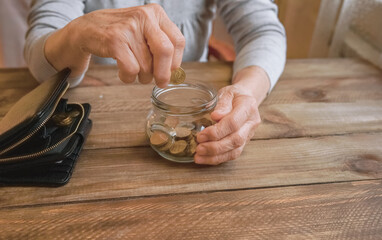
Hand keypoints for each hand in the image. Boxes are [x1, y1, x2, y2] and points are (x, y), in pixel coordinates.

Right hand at [45, 4, 184, 87]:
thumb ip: (161, 47)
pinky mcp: (115, 40)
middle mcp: (144, 16)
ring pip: (146, 65)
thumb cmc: (120, 34)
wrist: (87, 29)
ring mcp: (129, 27)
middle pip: (165, 51)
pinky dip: (128, 77)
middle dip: (163, 73)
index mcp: (156, 13)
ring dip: (142, 77)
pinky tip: (123, 72)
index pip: (177, 41)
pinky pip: (131, 70)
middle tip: (160, 82)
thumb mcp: (145, 32)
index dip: (176, 62)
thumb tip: (175, 73)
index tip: (171, 72)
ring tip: (132, 69)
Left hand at [194, 66, 269, 164]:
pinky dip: (218, 159)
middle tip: (198, 148)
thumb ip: (222, 104)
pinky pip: (232, 154)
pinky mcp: (244, 143)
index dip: (217, 131)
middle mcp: (251, 123)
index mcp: (248, 107)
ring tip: (198, 157)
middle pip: (235, 140)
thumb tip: (216, 116)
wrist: (246, 98)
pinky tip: (205, 159)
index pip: (233, 123)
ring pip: (235, 151)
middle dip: (215, 147)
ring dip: (215, 156)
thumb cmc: (234, 95)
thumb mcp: (227, 92)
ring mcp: (249, 135)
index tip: (201, 135)